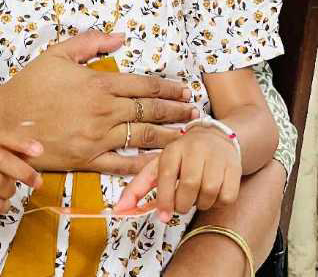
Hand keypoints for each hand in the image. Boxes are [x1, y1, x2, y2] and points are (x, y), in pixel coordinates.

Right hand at [0, 31, 196, 171]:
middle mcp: (103, 111)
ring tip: (186, 136)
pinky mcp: (87, 159)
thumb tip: (120, 36)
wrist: (5, 120)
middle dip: (176, 111)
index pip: (142, 86)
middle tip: (194, 112)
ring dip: (168, 136)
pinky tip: (160, 162)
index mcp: (97, 84)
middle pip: (149, 111)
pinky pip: (122, 164)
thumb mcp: (56, 54)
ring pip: (142, 137)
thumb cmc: (30, 85)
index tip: (184, 90)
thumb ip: (89, 43)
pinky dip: (144, 163)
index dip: (167, 88)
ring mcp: (97, 137)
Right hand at [0, 130, 42, 219]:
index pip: (1, 137)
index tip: (39, 150)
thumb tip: (36, 150)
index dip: (20, 143)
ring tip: (4, 191)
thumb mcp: (1, 160)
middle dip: (22, 171)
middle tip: (38, 182)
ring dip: (9, 191)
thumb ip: (19, 154)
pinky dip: (2, 205)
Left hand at [115, 127, 241, 221]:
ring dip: (200, 203)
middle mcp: (194, 150)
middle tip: (181, 202)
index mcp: (172, 149)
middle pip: (188, 187)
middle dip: (182, 203)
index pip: (165, 175)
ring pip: (208, 194)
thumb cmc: (182, 157)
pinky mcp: (234, 167)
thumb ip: (139, 186)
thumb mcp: (159, 164)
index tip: (162, 216)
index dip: (164, 199)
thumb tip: (120, 209)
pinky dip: (218, 202)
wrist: (216, 138)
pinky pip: (226, 197)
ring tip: (196, 194)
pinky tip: (212, 192)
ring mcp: (216, 158)